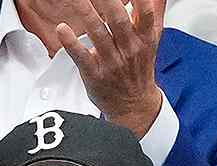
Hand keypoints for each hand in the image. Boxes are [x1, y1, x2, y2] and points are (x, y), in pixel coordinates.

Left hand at [56, 0, 164, 136]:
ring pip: (98, 33)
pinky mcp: (94, 73)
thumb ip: (154, 13)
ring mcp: (111, 61)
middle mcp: (129, 48)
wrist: (133, 104)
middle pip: (118, 19)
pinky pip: (81, 56)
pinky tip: (62, 29)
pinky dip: (70, 42)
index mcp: (145, 37)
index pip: (145, 12)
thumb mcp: (152, 40)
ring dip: (86, 14)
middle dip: (108, 1)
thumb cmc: (139, 69)